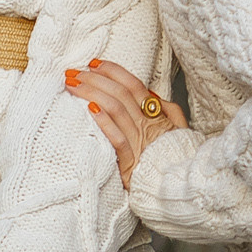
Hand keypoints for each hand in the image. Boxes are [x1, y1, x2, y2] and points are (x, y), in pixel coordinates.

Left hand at [64, 60, 185, 184]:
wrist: (179, 188)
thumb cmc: (174, 159)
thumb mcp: (178, 129)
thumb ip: (167, 110)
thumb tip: (150, 93)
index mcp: (157, 115)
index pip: (133, 85)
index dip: (113, 71)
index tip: (94, 63)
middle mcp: (147, 125)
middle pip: (119, 93)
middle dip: (95, 79)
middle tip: (74, 72)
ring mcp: (139, 143)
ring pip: (115, 109)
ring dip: (91, 93)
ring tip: (72, 85)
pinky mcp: (131, 163)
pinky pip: (117, 138)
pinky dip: (104, 122)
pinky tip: (89, 109)